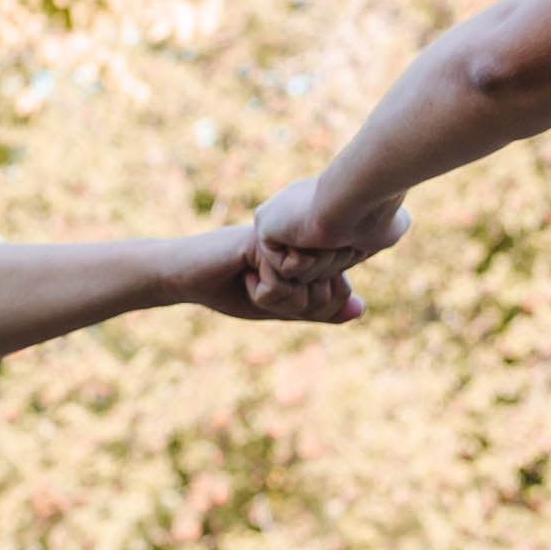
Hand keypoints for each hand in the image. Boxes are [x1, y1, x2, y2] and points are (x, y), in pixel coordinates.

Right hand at [145, 217, 358, 325]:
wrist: (189, 278)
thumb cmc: (232, 290)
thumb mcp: (282, 308)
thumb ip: (320, 310)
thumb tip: (361, 310)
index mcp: (312, 254)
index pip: (341, 293)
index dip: (312, 310)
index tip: (282, 300)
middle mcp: (304, 242)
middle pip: (328, 293)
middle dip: (294, 307)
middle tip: (264, 290)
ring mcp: (286, 239)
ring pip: (307, 288)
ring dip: (276, 300)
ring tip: (252, 281)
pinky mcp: (265, 241)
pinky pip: (281, 281)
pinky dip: (261, 291)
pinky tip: (243, 275)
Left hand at [247, 177, 401, 313]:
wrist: (359, 200)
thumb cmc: (377, 212)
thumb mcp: (388, 228)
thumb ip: (377, 236)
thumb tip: (384, 234)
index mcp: (319, 209)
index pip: (327, 259)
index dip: (343, 259)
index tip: (354, 243)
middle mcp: (295, 212)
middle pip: (311, 269)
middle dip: (330, 263)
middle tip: (341, 239)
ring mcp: (277, 218)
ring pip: (297, 272)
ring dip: (318, 264)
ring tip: (326, 237)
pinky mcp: (263, 226)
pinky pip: (284, 270)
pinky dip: (301, 263)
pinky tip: (310, 239)